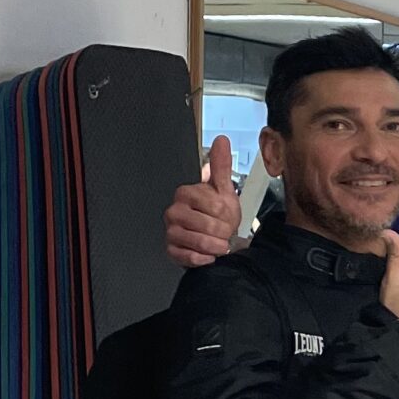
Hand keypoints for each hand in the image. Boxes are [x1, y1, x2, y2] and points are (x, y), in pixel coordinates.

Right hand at [167, 135, 242, 268]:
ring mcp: (171, 231)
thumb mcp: (223, 189)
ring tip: (218, 243)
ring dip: (216, 247)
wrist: (216, 238)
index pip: (215, 206)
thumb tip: (221, 140)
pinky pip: (191, 257)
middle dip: (224, 233)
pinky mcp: (171, 251)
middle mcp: (174, 211)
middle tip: (224, 232)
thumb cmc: (219, 215)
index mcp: (185, 194)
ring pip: (200, 243)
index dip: (228, 215)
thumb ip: (221, 165)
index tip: (228, 217)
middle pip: (209, 226)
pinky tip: (209, 255)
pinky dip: (205, 258)